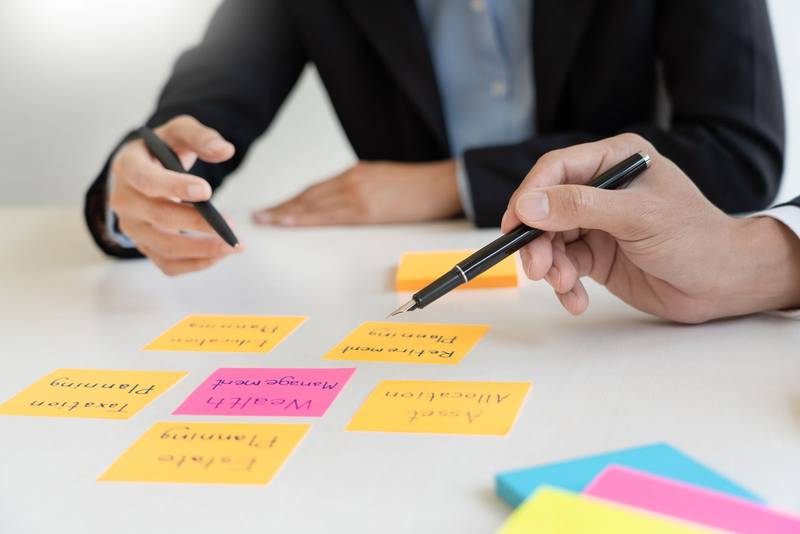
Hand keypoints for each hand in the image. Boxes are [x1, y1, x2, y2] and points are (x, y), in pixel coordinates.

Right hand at [109, 115, 240, 275]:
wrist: (145, 169)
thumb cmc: (163, 149)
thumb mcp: (179, 132)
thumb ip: (201, 137)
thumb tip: (225, 150)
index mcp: (128, 167)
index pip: (147, 181)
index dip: (175, 187)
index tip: (207, 191)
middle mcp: (124, 201)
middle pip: (160, 218)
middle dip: (198, 223)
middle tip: (231, 226)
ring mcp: (132, 227)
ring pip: (165, 247)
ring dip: (202, 250)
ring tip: (234, 246)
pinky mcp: (144, 245)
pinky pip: (167, 264)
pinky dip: (195, 264)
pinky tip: (219, 255)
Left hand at [252, 160, 461, 225]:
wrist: (443, 185)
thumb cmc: (420, 188)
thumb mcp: (385, 181)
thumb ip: (363, 189)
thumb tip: (346, 203)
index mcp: (357, 174)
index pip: (317, 190)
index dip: (294, 200)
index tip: (276, 208)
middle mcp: (352, 180)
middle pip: (309, 196)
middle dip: (283, 207)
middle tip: (260, 216)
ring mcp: (357, 193)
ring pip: (312, 205)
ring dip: (286, 213)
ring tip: (267, 221)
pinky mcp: (366, 208)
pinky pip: (328, 215)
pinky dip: (304, 218)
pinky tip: (289, 221)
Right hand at [502, 133, 799, 322]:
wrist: (723, 284)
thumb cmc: (694, 239)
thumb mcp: (636, 216)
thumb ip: (580, 206)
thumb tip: (528, 205)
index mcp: (614, 160)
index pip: (556, 170)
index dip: (530, 196)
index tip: (515, 225)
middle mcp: (602, 188)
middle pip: (546, 209)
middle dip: (538, 241)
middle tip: (539, 269)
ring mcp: (597, 223)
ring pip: (550, 241)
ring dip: (552, 267)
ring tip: (565, 286)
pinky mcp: (597, 254)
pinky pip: (564, 266)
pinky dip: (564, 286)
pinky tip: (577, 300)